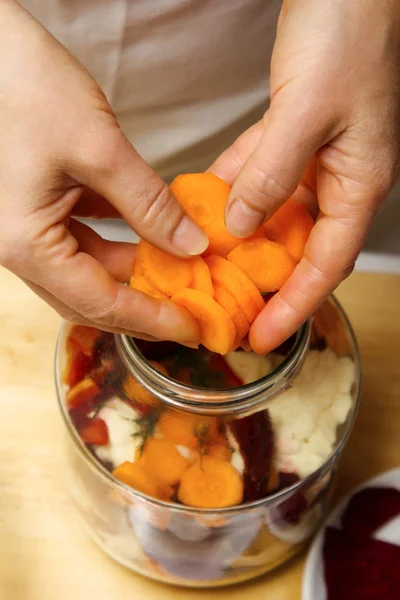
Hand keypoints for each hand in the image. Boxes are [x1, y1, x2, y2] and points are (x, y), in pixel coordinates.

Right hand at [0, 1, 207, 343]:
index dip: (151, 320)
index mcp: (26, 244)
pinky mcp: (33, 207)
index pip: (100, 302)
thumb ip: (148, 205)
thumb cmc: (23, 84)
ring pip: (86, 271)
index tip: (192, 330)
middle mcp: (18, 247)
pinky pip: (80, 239)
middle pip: (89, 297)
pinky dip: (116, 243)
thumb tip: (191, 245)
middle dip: (141, 306)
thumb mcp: (98, 148)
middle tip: (190, 311)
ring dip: (131, 274)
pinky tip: (151, 238)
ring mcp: (23, 229)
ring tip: (179, 275)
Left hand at [210, 0, 399, 353]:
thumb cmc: (345, 39)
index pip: (326, 264)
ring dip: (242, 240)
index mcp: (359, 185)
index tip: (263, 336)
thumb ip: (271, 175)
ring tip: (206, 269)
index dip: (294, 305)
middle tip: (227, 311)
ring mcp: (313, 160)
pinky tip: (203, 206)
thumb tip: (239, 226)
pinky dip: (232, 192)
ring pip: (274, 216)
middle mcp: (338, 181)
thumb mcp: (306, 113)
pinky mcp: (290, 138)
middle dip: (264, 281)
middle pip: (299, 249)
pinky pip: (257, 176)